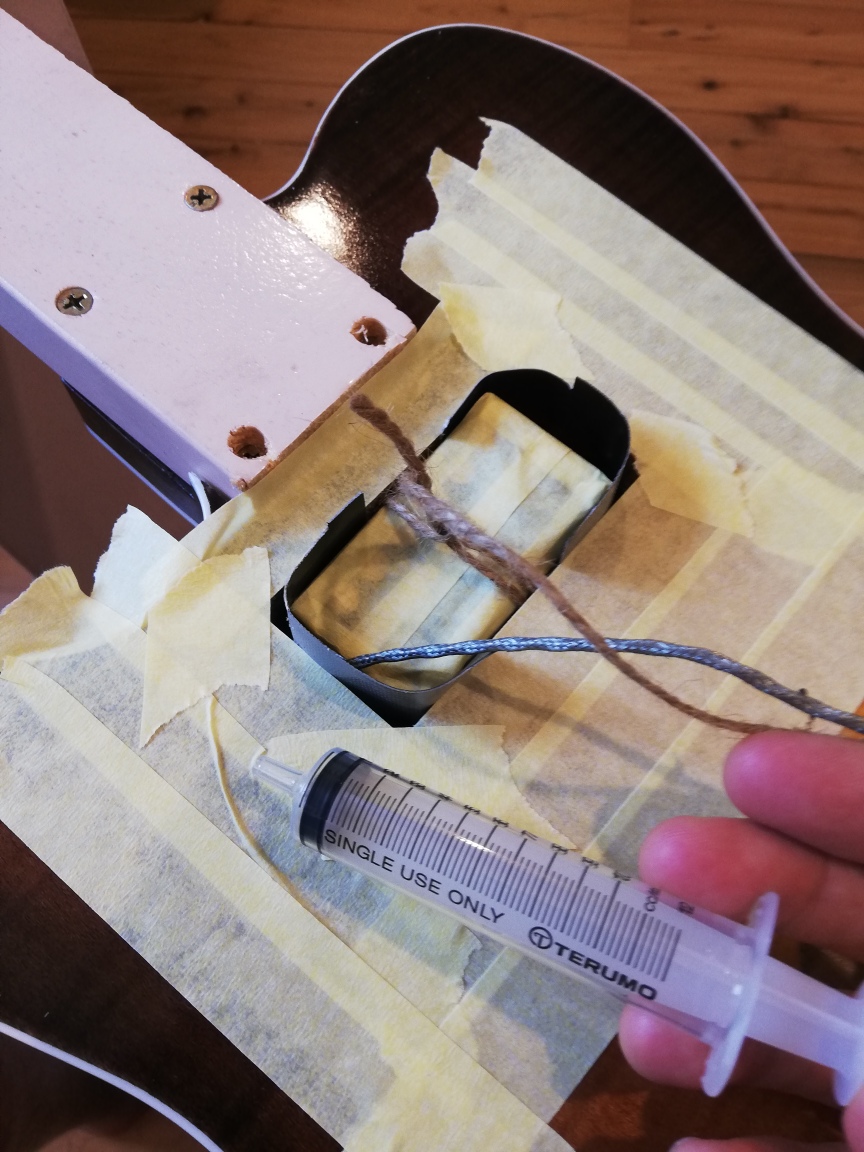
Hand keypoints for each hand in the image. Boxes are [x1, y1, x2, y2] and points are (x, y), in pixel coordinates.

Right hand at [619, 730, 863, 1151]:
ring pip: (815, 1033)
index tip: (744, 769)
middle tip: (659, 864)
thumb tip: (859, 1096)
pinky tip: (688, 1143)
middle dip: (749, 883)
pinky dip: (753, 1142)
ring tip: (638, 1025)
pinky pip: (816, 1146)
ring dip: (720, 1022)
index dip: (838, 794)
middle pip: (844, 914)